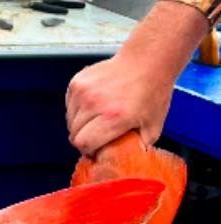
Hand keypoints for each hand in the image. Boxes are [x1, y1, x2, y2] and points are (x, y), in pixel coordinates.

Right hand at [66, 0, 210, 154]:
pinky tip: (94, 106)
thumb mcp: (153, 127)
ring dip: (80, 124)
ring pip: (69, 119)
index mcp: (114, 117)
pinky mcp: (77, 82)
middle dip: (84, 138)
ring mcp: (83, 91)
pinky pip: (69, 105)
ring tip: (97, 119)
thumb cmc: (152, 93)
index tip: (97, 150)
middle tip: (98, 136)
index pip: (83, 143)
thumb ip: (137, 146)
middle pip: (74, 133)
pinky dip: (78, 110)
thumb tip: (126, 161)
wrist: (146, 62)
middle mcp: (94, 104)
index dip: (89, 150)